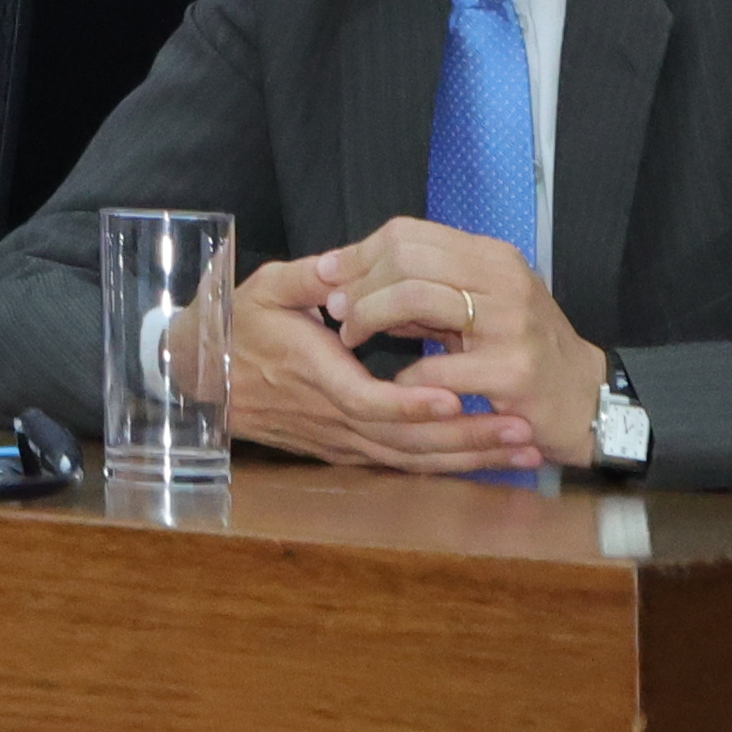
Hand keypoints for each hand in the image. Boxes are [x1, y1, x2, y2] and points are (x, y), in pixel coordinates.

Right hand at [220, 242, 552, 471]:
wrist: (207, 379)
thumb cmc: (237, 329)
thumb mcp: (262, 291)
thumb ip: (305, 279)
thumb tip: (340, 266)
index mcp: (312, 374)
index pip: (367, 400)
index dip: (411, 403)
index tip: (454, 394)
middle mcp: (333, 418)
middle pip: (406, 441)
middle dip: (468, 438)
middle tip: (522, 429)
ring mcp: (343, 440)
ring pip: (413, 460)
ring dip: (471, 457)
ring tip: (524, 446)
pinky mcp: (351, 450)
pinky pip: (406, 465)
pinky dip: (451, 465)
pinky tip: (490, 457)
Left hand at [313, 218, 605, 470]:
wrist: (587, 401)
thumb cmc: (522, 351)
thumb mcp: (477, 306)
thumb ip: (421, 287)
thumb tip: (349, 276)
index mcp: (491, 256)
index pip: (408, 233)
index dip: (358, 253)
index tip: (328, 275)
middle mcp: (504, 280)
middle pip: (404, 258)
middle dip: (359, 284)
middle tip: (339, 312)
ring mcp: (511, 323)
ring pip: (414, 297)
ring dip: (371, 319)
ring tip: (355, 339)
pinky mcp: (511, 371)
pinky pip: (435, 365)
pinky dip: (406, 376)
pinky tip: (399, 384)